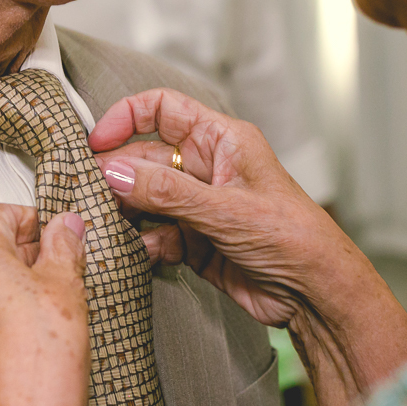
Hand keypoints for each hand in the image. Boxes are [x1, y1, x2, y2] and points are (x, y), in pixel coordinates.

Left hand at [0, 205, 89, 405]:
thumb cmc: (36, 355)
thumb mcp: (64, 283)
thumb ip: (64, 244)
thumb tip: (67, 228)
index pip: (6, 212)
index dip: (40, 224)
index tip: (58, 236)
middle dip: (21, 253)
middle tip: (55, 272)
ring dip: (4, 282)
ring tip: (39, 305)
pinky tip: (19, 328)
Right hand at [91, 88, 358, 327]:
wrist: (315, 295)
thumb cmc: (293, 236)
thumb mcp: (225, 209)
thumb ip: (165, 191)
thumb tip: (113, 172)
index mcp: (220, 141)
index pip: (162, 109)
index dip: (126, 118)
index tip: (97, 142)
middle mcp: (206, 168)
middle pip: (145, 158)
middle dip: (118, 174)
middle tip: (91, 192)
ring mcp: (198, 206)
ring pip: (145, 199)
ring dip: (125, 211)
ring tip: (106, 223)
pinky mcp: (194, 241)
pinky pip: (155, 235)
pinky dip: (142, 243)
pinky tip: (136, 252)